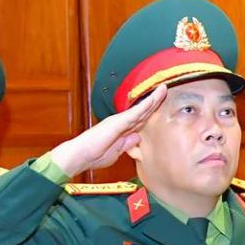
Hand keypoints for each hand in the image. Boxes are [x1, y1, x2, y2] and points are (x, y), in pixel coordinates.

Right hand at [48, 86, 167, 176]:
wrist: (80, 156)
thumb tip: (137, 137)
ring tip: (163, 88)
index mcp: (123, 131)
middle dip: (155, 101)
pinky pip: (136, 112)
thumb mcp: (116, 152)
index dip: (152, 112)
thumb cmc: (94, 156)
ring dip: (153, 99)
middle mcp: (123, 123)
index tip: (162, 105)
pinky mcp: (119, 122)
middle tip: (165, 90)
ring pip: (142, 108)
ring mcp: (121, 121)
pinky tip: (155, 97)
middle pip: (144, 111)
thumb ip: (127, 144)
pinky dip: (147, 104)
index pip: (141, 119)